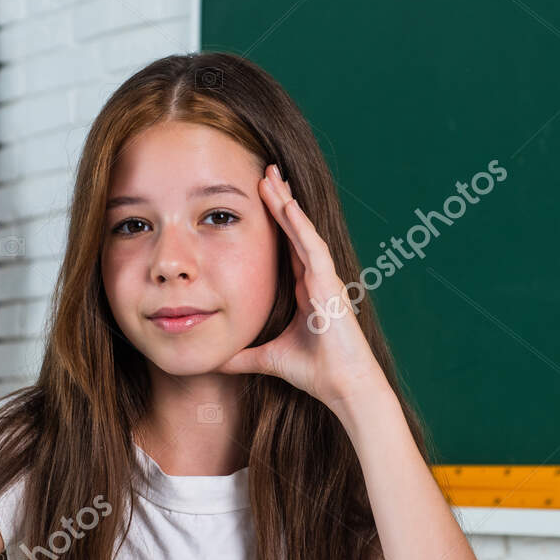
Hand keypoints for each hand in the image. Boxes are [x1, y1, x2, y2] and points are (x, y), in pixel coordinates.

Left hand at [216, 163, 391, 411]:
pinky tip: (288, 206)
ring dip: (286, 204)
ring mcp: (325, 279)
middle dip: (280, 200)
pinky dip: (300, 227)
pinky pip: (312, 249)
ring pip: (303, 232)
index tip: (260, 195)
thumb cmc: (316, 373)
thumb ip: (243, 357)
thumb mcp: (268, 360)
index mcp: (305, 290)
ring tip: (271, 177)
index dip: (275, 220)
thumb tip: (215, 362)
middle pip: (295, 231)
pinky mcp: (330, 286)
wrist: (344, 388)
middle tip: (264, 171)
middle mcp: (316, 279)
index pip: (287, 246)